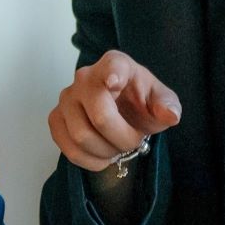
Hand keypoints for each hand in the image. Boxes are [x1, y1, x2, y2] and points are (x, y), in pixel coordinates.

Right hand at [48, 50, 182, 172]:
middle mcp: (85, 76)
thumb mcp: (162, 101)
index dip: (112, 75)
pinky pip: (68, 148)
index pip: (113, 68)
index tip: (114, 82)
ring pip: (81, 136)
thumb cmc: (141, 102)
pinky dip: (89, 160)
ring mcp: (66, 97)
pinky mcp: (55, 118)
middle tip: (133, 142)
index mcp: (115, 64)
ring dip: (106, 152)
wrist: (121, 112)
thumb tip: (169, 115)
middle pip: (100, 117)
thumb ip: (168, 106)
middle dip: (122, 139)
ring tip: (116, 148)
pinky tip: (101, 155)